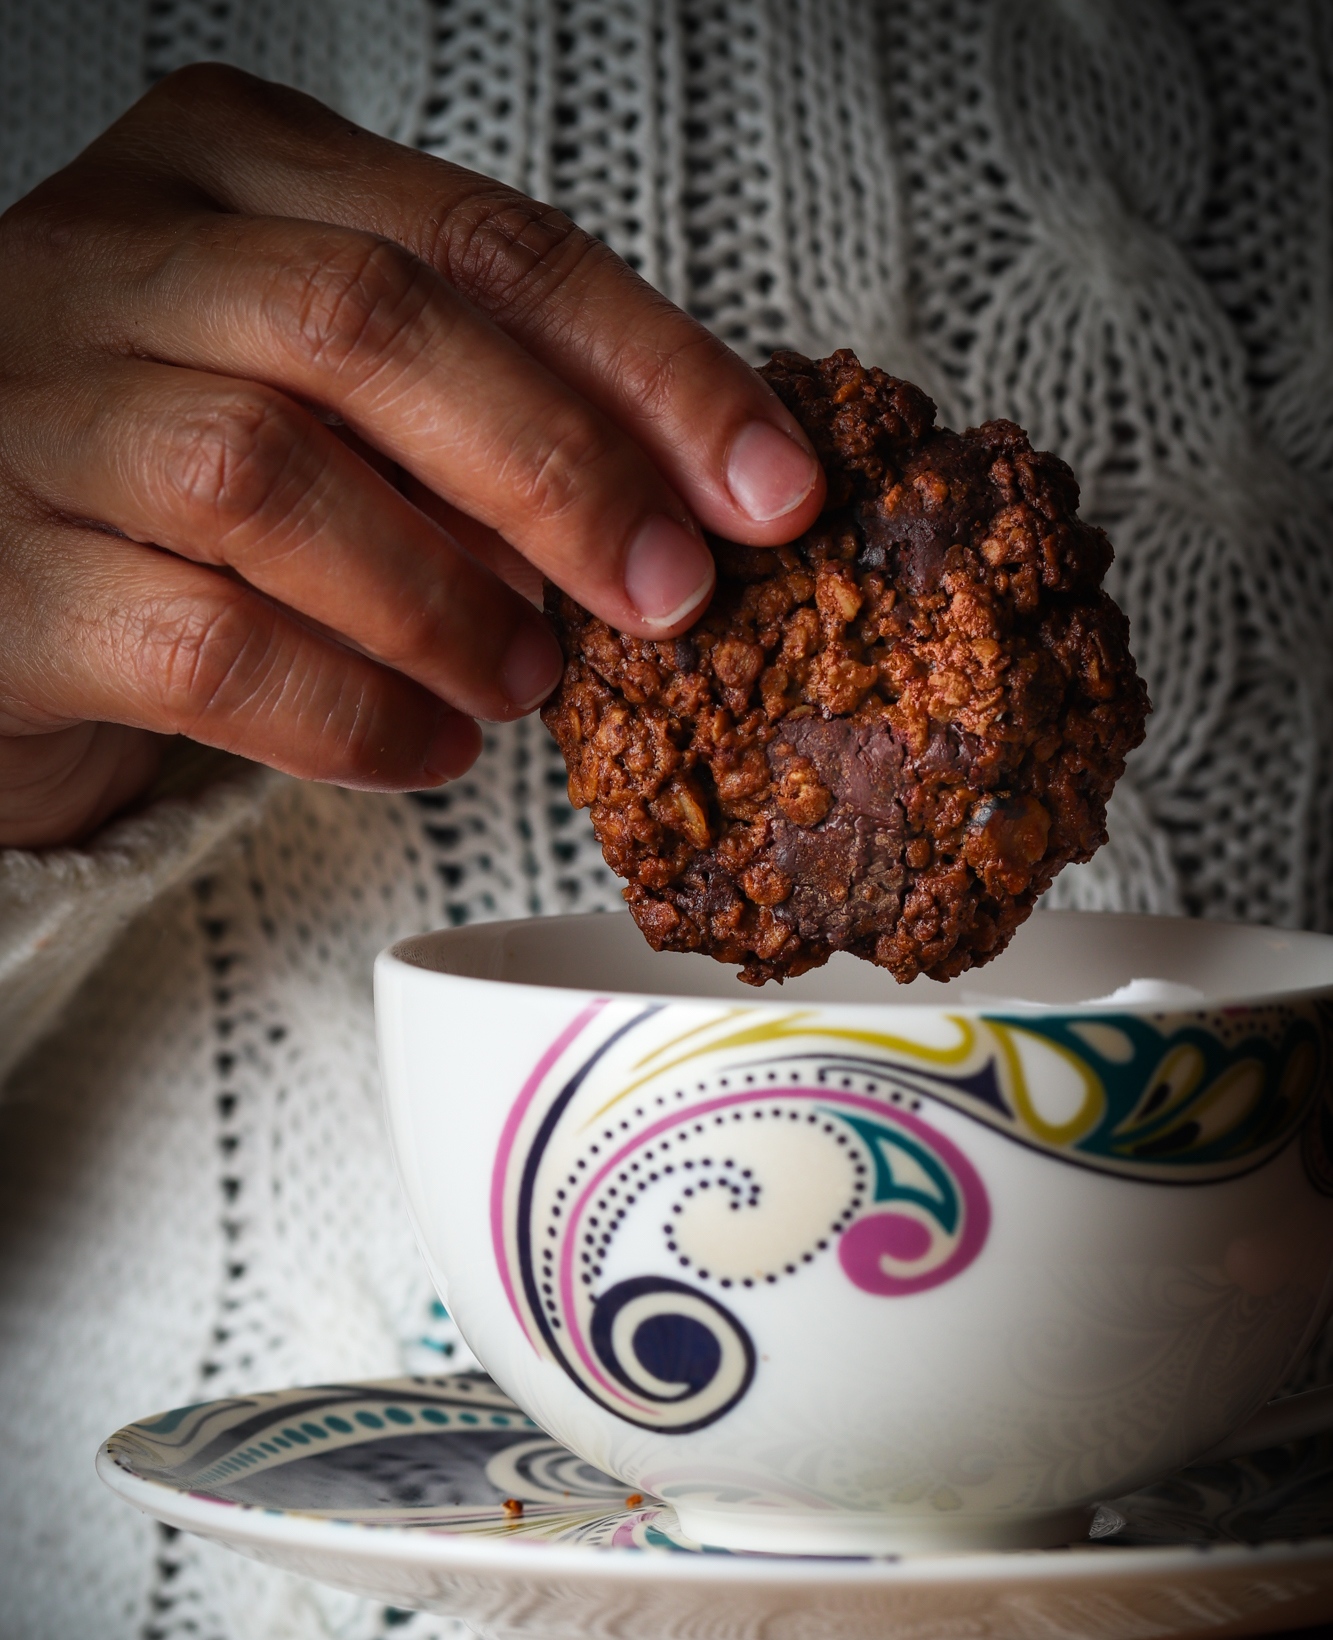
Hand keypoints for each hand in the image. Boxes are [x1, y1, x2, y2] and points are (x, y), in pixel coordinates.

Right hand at [0, 65, 823, 845]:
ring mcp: (30, 409)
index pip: (476, 236)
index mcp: (221, 167)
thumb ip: (464, 404)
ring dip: (444, 598)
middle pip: (372, 323)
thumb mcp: (321, 388)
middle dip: (561, 470)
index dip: (649, 366)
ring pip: (270, 475)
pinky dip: (347, 714)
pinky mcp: (3, 580)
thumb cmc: (177, 478)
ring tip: (527, 683)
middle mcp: (106, 255)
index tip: (771, 490)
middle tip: (670, 597)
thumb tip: (685, 501)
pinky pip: (204, 647)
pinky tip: (425, 750)